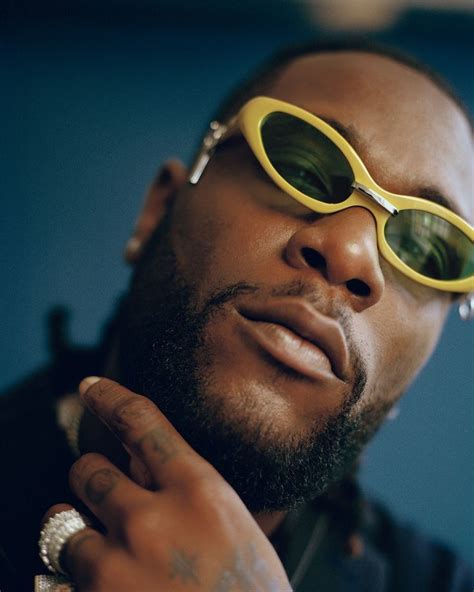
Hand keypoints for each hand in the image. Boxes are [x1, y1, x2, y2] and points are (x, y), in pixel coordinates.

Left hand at [41, 377, 291, 591]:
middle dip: (89, 478)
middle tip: (100, 493)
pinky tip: (109, 591)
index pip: (141, 421)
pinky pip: (57, 580)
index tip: (91, 388)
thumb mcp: (234, 527)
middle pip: (89, 470)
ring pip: (62, 526)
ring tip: (105, 557)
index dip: (109, 397)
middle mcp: (151, 520)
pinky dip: (73, 583)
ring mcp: (116, 567)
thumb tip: (146, 466)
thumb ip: (189, 492)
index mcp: (198, 491)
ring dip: (77, 536)